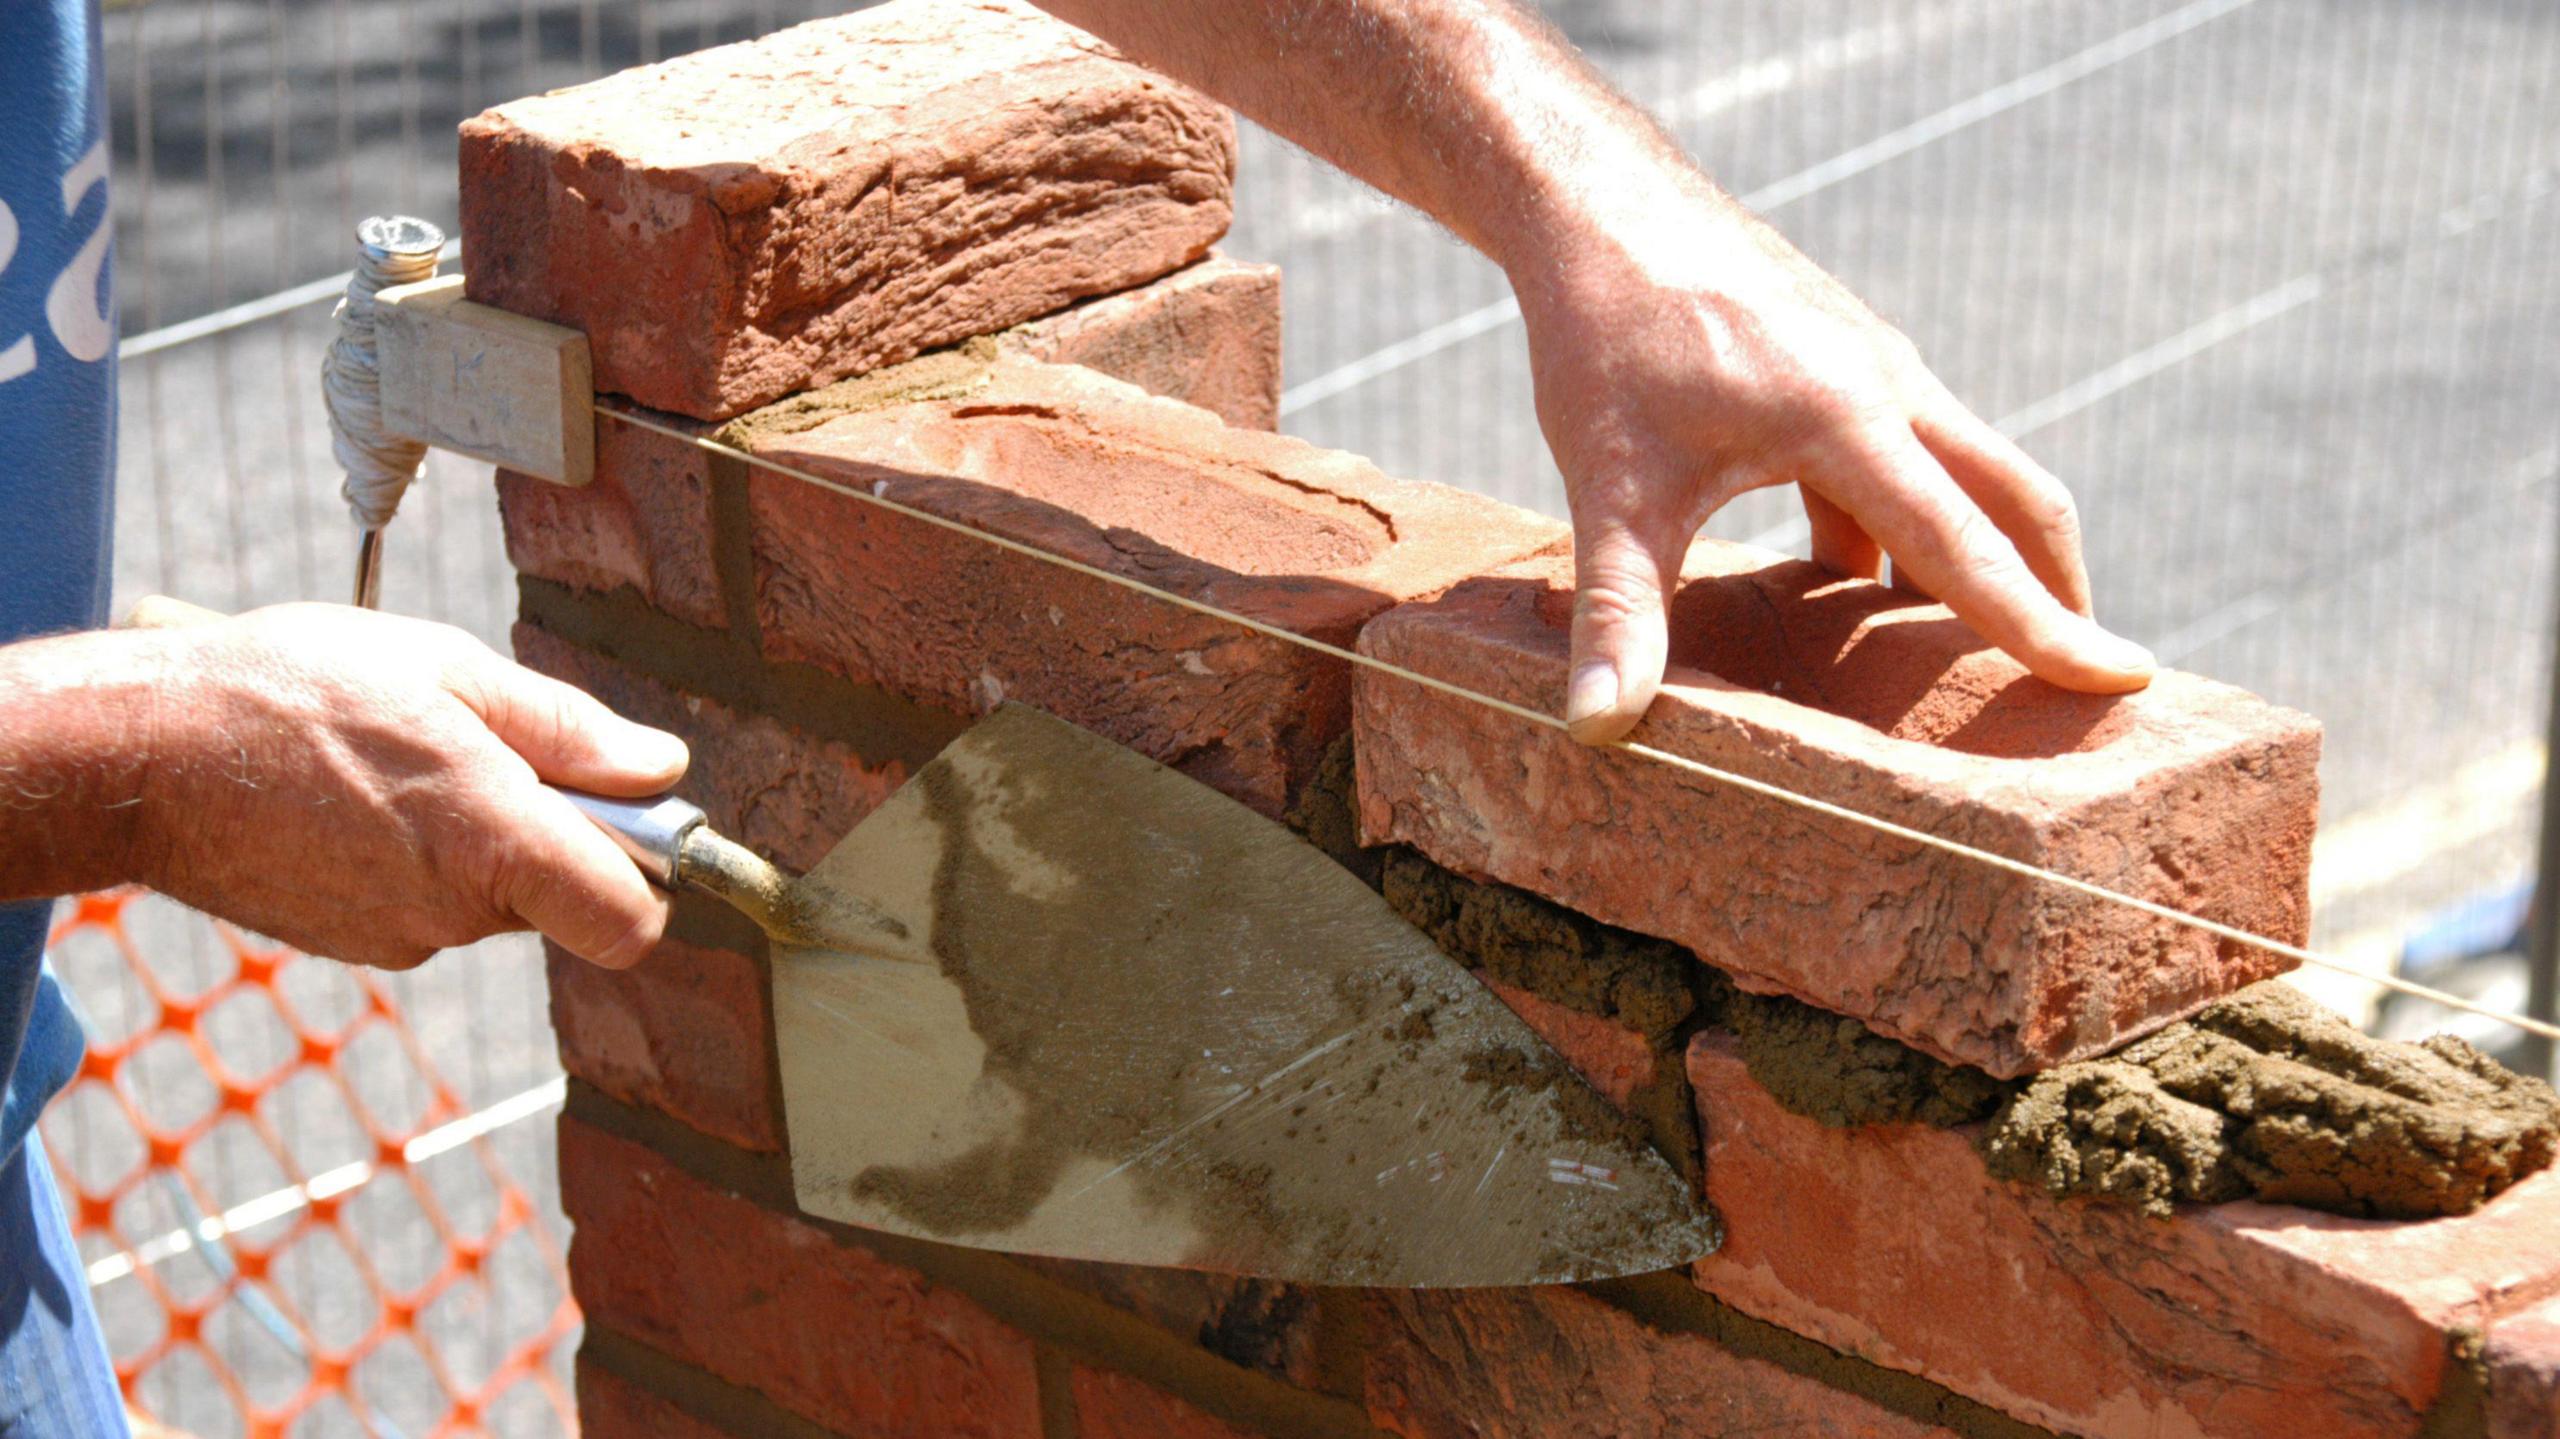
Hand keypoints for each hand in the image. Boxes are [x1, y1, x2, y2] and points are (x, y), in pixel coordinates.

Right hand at [120, 603, 687, 968]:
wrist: (143, 753)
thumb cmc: (292, 692)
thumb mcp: (450, 671)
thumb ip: (569, 729)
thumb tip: (659, 766)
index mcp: (494, 844)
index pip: (628, 922)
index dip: (650, 876)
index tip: (634, 820)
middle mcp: (452, 914)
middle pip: (559, 893)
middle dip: (550, 830)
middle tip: (487, 747)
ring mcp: (397, 940)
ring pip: (490, 895)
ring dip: (477, 837)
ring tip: (404, 760)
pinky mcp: (351, 944)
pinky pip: (427, 903)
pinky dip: (417, 856)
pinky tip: (361, 795)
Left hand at [1509, 197, 2156, 742]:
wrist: (1600, 208)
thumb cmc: (1605, 338)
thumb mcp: (1610, 489)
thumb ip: (1618, 614)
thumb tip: (1598, 727)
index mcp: (1849, 418)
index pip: (1967, 547)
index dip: (2044, 625)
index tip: (2123, 677)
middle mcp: (1888, 385)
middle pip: (2014, 499)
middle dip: (2055, 589)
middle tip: (2085, 681)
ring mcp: (1873, 368)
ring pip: (1962, 475)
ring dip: (1981, 559)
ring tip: (1979, 658)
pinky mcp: (1843, 364)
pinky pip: (1906, 458)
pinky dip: (1908, 528)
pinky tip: (1861, 592)